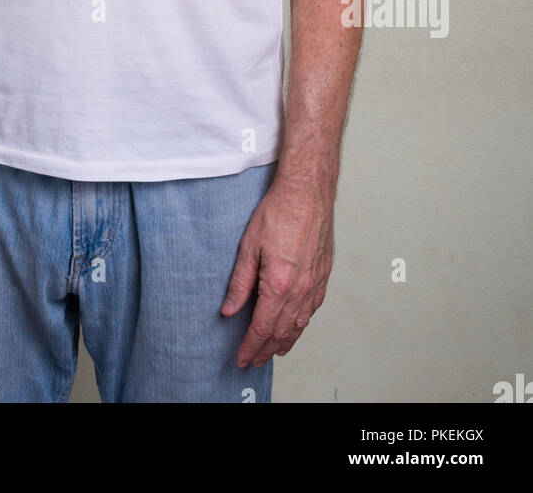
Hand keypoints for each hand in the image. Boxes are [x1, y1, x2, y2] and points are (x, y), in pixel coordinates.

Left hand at [220, 177, 333, 367]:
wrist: (307, 192)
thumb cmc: (279, 212)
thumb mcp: (249, 246)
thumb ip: (240, 282)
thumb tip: (230, 309)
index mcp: (279, 284)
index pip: (262, 327)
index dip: (251, 346)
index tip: (242, 358)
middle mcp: (300, 289)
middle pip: (282, 331)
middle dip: (266, 349)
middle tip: (254, 360)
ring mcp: (315, 284)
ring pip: (300, 324)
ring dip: (286, 341)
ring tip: (274, 351)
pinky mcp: (324, 275)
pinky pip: (313, 309)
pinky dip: (302, 323)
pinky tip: (296, 325)